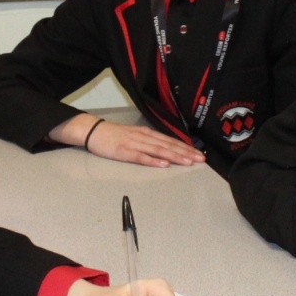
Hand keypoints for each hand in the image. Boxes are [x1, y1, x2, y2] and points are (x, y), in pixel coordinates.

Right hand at [49, 113, 204, 168]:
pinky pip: (141, 157)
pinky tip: (163, 164)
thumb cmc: (115, 135)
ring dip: (174, 156)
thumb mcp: (135, 136)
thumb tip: (166, 149)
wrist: (94, 131)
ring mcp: (134, 144)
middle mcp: (144, 137)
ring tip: (187, 162)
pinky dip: (153, 161)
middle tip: (200, 160)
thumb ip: (149, 142)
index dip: (185, 147)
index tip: (199, 154)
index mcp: (147, 134)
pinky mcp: (124, 152)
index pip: (170, 141)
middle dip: (185, 153)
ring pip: (158, 150)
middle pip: (168, 145)